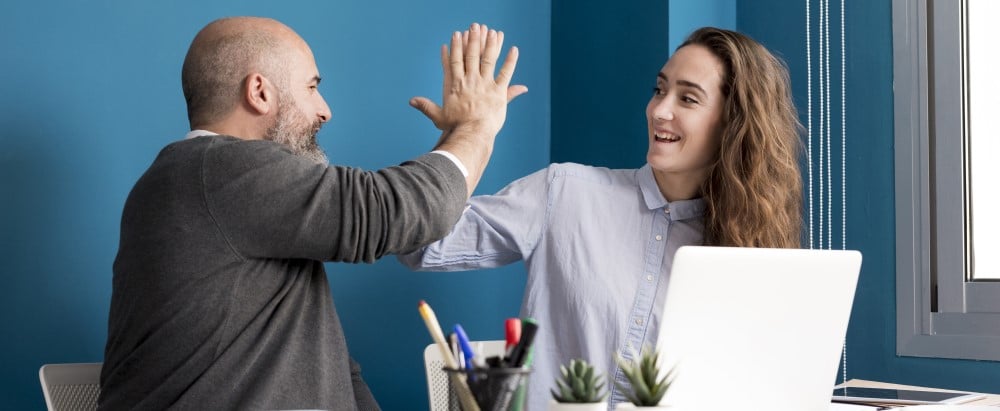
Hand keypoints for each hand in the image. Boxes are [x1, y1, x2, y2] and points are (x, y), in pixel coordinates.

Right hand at [410, 23, 527, 135]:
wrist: (471, 134)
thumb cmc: (455, 127)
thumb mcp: (438, 116)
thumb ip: (425, 106)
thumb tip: (410, 101)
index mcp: (456, 85)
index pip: (456, 61)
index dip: (456, 47)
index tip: (456, 35)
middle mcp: (471, 81)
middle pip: (472, 56)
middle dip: (473, 40)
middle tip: (474, 26)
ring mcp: (485, 85)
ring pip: (488, 60)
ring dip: (491, 44)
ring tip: (492, 32)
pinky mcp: (498, 92)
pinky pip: (506, 73)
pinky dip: (510, 61)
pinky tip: (514, 50)